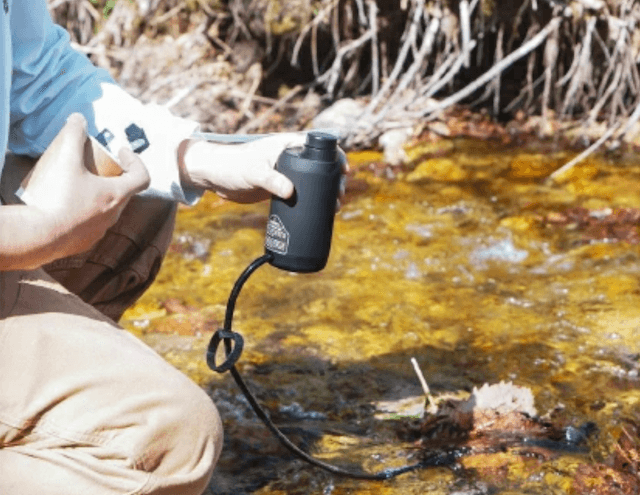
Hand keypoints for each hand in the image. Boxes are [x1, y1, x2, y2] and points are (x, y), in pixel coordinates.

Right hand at [22, 113, 149, 257]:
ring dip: (97, 194)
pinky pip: (89, 223)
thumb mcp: (65, 159)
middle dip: (113, 175)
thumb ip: (73, 134)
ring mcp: (99, 231)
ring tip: (76, 183)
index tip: (122, 153)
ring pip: (106, 209)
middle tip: (95, 165)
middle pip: (123, 192)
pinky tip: (64, 204)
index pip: (142, 177)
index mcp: (117, 196)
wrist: (38, 237)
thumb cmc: (56, 198)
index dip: (136, 161)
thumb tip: (79, 118)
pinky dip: (82, 211)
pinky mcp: (84, 242)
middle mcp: (113, 215)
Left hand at [179, 133, 348, 204]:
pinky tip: (320, 212)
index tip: (344, 171)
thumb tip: (290, 193)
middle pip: (320, 167)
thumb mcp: (254, 173)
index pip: (319, 146)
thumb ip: (271, 180)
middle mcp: (290, 157)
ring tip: (334, 208)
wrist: (215, 177)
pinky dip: (312, 201)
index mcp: (287, 145)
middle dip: (334, 180)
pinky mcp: (280, 188)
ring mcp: (286, 173)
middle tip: (339, 196)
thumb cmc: (233, 166)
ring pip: (313, 182)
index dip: (336, 156)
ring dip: (325, 193)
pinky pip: (301, 193)